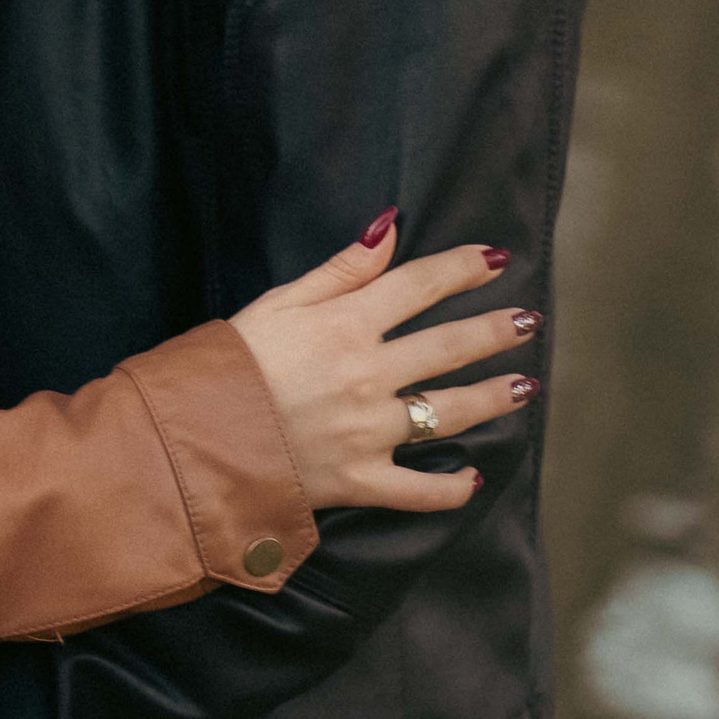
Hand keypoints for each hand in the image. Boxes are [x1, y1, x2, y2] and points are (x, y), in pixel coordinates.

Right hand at [232, 219, 536, 513]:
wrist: (190, 443)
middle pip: (449, 347)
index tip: (497, 259)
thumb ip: (339, 270)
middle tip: (529, 321)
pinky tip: (473, 479)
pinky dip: (449, 489)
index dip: (463, 269)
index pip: (420, 286)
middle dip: (495, 330)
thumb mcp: (275, 303)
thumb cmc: (223, 367)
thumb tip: (389, 228)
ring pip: (449, 412)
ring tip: (525, 386)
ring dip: (493, 396)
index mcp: (344, 325)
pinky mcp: (359, 482)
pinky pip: (417, 490)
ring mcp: (367, 432)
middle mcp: (367, 375)